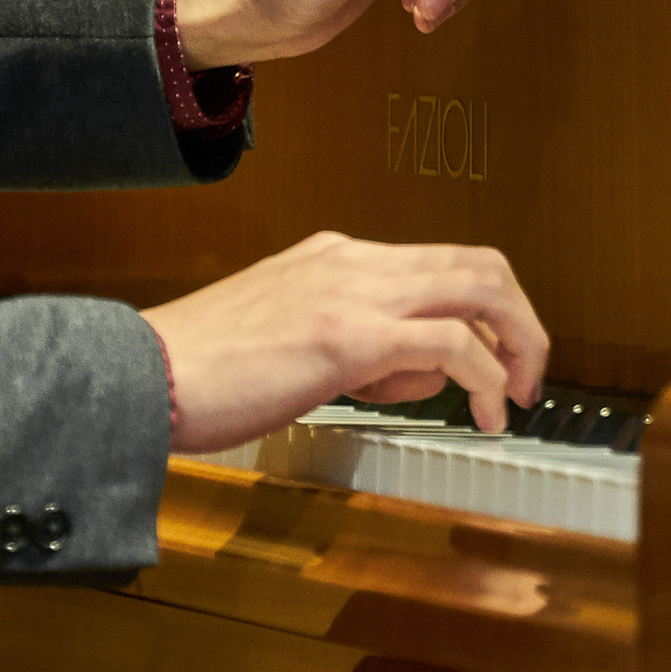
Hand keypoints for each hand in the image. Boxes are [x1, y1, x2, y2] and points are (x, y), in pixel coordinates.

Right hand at [143, 232, 548, 453]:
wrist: (143, 375)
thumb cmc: (200, 371)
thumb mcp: (286, 339)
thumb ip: (350, 344)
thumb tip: (408, 374)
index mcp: (333, 257)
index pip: (439, 262)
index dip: (483, 311)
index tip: (495, 360)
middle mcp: (351, 261)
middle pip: (478, 263)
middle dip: (521, 321)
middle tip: (527, 377)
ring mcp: (352, 292)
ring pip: (479, 289)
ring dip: (518, 345)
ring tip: (513, 400)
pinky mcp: (349, 337)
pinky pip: (452, 346)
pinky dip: (487, 379)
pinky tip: (484, 414)